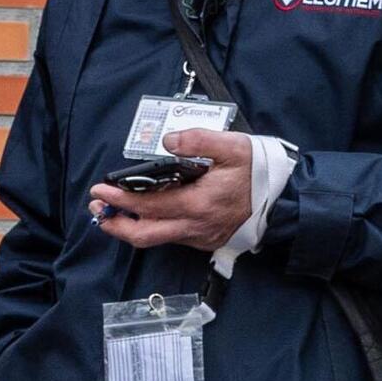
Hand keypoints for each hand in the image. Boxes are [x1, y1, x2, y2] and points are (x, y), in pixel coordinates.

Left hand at [88, 128, 255, 254]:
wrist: (284, 202)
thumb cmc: (260, 174)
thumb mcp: (233, 147)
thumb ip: (198, 140)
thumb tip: (169, 141)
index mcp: (198, 203)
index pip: (149, 205)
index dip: (121, 200)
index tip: (101, 190)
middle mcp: (194, 226)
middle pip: (144, 235)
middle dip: (115, 224)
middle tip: (97, 209)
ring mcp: (198, 237)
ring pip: (155, 239)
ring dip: (130, 227)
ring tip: (112, 212)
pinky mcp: (204, 240)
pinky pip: (170, 237)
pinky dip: (150, 227)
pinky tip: (143, 214)